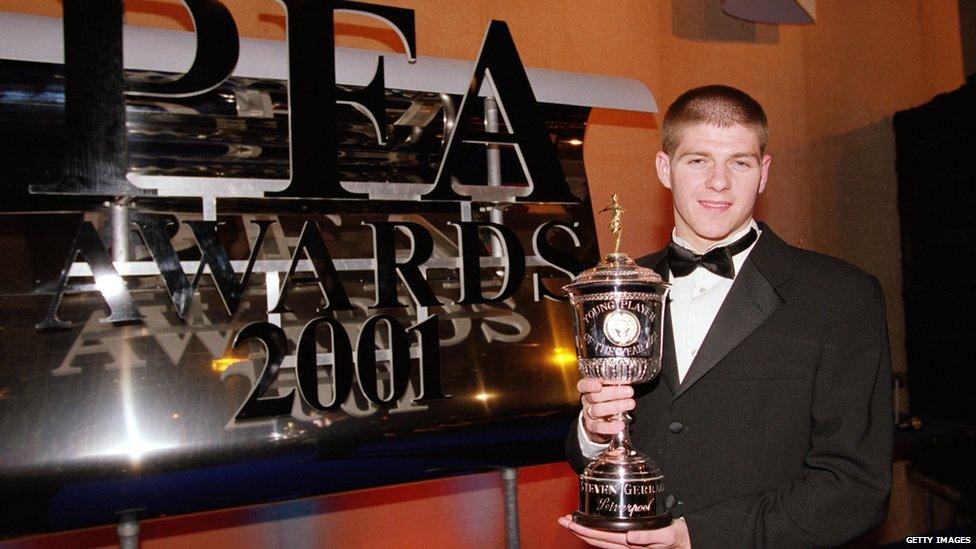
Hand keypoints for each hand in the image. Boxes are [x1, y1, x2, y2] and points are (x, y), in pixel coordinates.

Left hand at [557, 515, 689, 548]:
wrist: (682, 543)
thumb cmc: (675, 538)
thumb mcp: (667, 535)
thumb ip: (650, 537)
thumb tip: (630, 537)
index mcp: (631, 543)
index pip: (602, 537)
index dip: (584, 530)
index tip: (571, 522)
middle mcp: (625, 546)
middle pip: (596, 540)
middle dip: (578, 530)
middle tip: (563, 520)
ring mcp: (625, 546)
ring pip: (599, 541)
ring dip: (583, 532)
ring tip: (570, 523)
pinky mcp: (628, 543)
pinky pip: (607, 541)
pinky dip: (594, 534)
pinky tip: (588, 529)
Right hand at [578, 378, 634, 442]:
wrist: (603, 420)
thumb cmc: (608, 399)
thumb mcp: (609, 389)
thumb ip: (615, 383)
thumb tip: (629, 378)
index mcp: (588, 389)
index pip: (584, 385)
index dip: (590, 385)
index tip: (599, 385)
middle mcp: (587, 401)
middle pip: (594, 396)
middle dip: (614, 393)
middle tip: (629, 391)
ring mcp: (588, 414)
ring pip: (597, 410)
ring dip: (616, 406)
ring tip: (630, 403)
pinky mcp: (593, 427)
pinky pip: (600, 427)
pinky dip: (611, 426)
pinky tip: (621, 424)